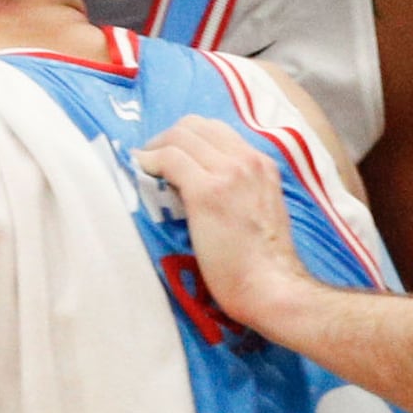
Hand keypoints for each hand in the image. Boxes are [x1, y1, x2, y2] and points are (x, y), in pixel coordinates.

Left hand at [133, 116, 311, 335]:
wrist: (271, 286)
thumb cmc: (263, 263)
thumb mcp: (259, 209)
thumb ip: (239, 189)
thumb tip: (201, 182)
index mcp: (262, 165)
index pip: (216, 130)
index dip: (186, 138)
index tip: (169, 153)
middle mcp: (247, 161)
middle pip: (195, 126)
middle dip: (167, 137)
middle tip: (151, 158)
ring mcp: (228, 173)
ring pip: (179, 137)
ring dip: (155, 148)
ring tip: (143, 165)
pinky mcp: (207, 192)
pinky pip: (169, 159)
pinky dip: (149, 161)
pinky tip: (141, 171)